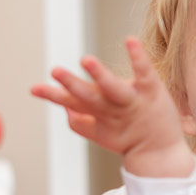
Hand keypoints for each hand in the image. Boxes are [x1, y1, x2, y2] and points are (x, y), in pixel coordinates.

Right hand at [31, 36, 193, 177]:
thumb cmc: (128, 138)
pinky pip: (143, 72)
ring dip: (99, 74)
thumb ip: (78, 121)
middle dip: (72, 85)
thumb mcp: (99, 133)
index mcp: (97, 114)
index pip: (71, 103)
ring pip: (112, 87)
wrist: (160, 154)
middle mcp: (112, 108)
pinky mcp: (151, 91)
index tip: (35, 89)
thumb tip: (64, 105)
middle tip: (55, 72)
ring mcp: (132, 100)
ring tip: (86, 61)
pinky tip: (130, 40)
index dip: (53, 96)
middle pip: (88, 97)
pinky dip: (137, 57)